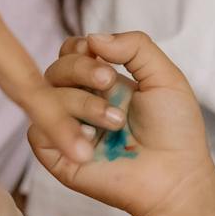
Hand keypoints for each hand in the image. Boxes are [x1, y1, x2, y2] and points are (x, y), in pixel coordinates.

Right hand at [32, 32, 214, 215]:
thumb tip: (93, 38)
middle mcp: (81, 102)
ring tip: (115, 121)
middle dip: (80, 69)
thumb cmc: (175, 131)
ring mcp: (68, 128)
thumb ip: (135, 47)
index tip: (99, 55)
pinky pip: (38, 130)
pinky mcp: (58, 156)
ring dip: (81, 101)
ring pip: (45, 96)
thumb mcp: (164, 77)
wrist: (175, 177)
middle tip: (108, 81)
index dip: (79, 48)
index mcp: (102, 82)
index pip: (72, 52)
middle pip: (56, 69)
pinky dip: (63, 128)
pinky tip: (92, 142)